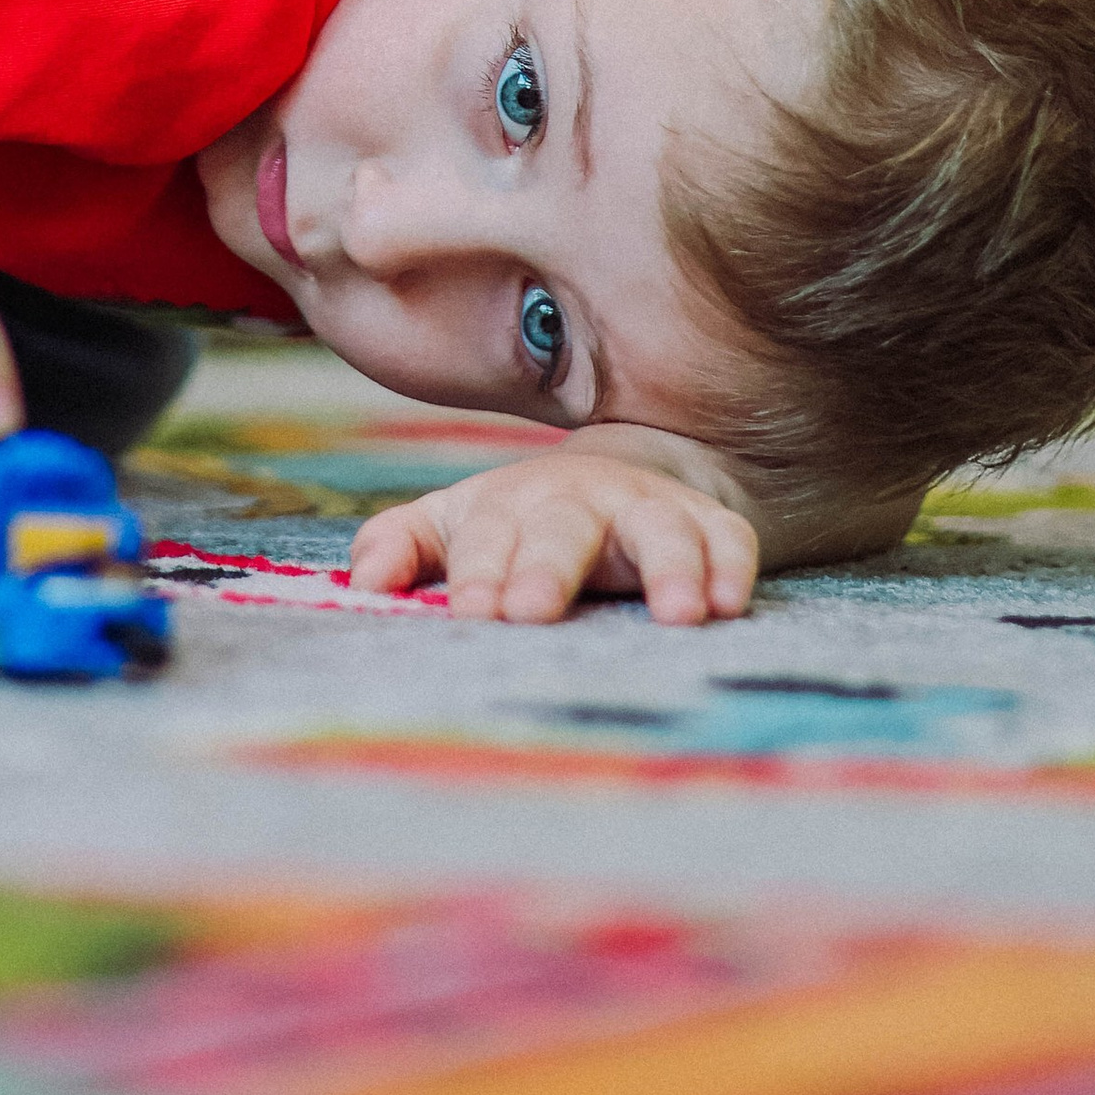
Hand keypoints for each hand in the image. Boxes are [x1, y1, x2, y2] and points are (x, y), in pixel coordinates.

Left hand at [350, 442, 759, 625]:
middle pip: (564, 526)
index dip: (479, 571)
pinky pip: (728, 538)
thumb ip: (402, 544)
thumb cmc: (519, 524)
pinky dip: (731, 565)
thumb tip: (363, 579)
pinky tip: (729, 603)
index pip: (487, 536)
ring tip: (674, 615)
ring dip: (666, 566)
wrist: (617, 479)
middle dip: (548, 566)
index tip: (472, 611)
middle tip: (531, 613)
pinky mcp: (709, 525)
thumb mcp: (456, 525)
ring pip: (658, 529)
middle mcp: (580, 499)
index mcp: (509, 505)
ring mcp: (648, 510)